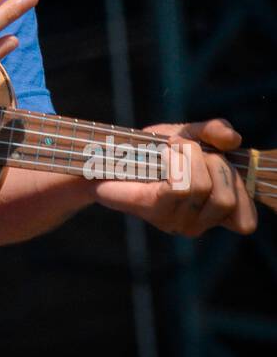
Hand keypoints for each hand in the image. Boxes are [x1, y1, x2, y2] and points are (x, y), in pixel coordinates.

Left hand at [91, 118, 257, 235]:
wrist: (110, 152)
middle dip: (207, 161)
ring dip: (187, 157)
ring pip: (198, 187)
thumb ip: (214, 131)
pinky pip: (177, 187)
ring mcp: (173, 221)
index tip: (219, 167)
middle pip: (224, 197)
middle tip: (184, 149)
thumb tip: (233, 138)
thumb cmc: (155, 148)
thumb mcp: (190, 133)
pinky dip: (173, 162)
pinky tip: (161, 155)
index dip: (240, 195)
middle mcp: (195, 225)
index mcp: (213, 214)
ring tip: (169, 151)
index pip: (245, 223)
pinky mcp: (150, 209)